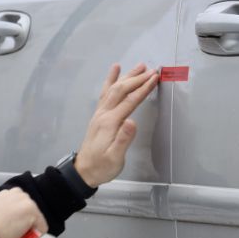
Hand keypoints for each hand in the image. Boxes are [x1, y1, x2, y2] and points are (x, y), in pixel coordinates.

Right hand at [0, 189, 47, 237]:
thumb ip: (2, 212)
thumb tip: (7, 221)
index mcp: (5, 194)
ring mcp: (25, 201)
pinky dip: (37, 235)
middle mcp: (16, 193)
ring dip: (30, 227)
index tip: (14, 224)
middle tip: (15, 232)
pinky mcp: (32, 211)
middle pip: (30, 208)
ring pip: (36, 218)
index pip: (20, 203)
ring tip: (17, 236)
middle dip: (26, 220)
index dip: (19, 216)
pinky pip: (42, 227)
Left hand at [73, 63, 160, 186]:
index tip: (155, 78)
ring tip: (139, 66)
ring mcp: (100, 113)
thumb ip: (123, 140)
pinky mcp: (99, 115)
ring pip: (114, 89)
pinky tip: (115, 70)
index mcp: (110, 123)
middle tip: (153, 70)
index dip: (143, 89)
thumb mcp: (115, 158)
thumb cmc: (101, 167)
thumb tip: (132, 122)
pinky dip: (111, 80)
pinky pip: (105, 93)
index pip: (130, 101)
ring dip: (127, 76)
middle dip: (138, 79)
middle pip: (122, 90)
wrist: (83, 171)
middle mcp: (104, 114)